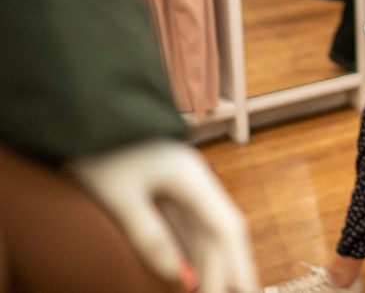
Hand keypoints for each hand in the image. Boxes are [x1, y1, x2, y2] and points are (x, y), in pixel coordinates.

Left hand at [72, 140, 258, 292]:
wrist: (90, 117)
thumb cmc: (102, 151)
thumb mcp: (121, 197)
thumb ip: (151, 236)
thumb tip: (180, 277)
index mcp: (193, 179)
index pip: (227, 228)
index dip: (239, 263)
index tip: (245, 292)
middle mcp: (197, 183)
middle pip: (220, 233)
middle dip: (227, 269)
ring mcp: (184, 186)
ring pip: (206, 232)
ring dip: (211, 264)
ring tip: (212, 292)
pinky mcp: (168, 191)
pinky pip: (188, 228)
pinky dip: (193, 253)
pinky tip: (192, 274)